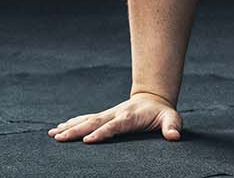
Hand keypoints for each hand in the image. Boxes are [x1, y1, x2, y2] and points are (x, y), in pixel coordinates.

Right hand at [48, 92, 181, 143]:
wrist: (154, 98)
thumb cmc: (162, 113)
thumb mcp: (171, 118)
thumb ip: (172, 126)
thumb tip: (175, 136)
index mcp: (130, 117)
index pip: (115, 126)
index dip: (102, 132)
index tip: (88, 140)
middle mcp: (116, 114)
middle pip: (94, 122)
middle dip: (77, 130)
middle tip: (59, 138)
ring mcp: (108, 114)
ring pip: (86, 120)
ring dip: (70, 127)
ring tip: (53, 134)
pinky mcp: (104, 116)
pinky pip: (86, 119)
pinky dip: (72, 123)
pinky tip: (59, 128)